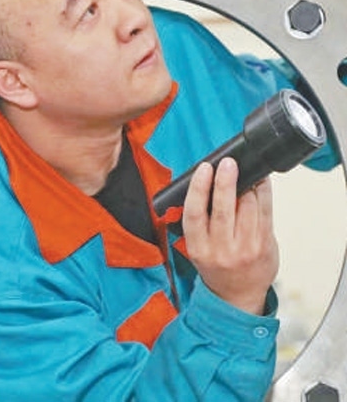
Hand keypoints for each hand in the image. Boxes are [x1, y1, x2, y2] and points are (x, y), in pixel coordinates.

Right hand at [182, 157, 278, 314]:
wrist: (239, 296)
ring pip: (247, 207)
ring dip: (247, 184)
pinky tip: (260, 181)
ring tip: (244, 169)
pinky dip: (263, 192)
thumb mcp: (198, 247)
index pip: (194, 214)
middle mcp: (221, 250)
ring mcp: (245, 249)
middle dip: (225, 182)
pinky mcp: (265, 245)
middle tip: (228, 163)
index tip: (204, 169)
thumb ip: (199, 220)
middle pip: (222, 209)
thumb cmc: (217, 266)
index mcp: (198, 248)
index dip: (198, 188)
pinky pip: (265, 212)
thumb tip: (207, 180)